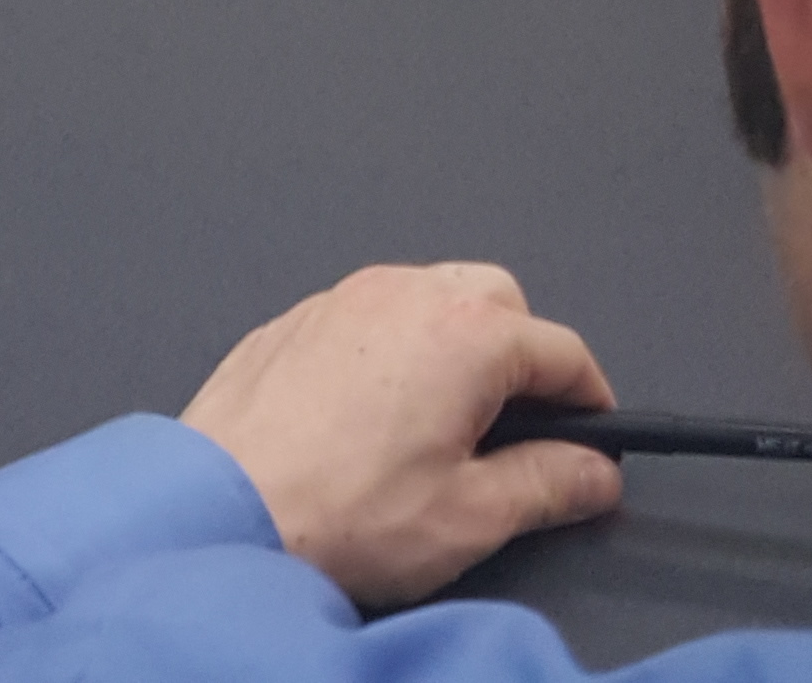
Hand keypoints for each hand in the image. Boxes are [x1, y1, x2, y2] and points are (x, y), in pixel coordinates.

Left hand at [180, 264, 622, 609]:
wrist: (217, 512)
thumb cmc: (336, 515)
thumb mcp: (472, 516)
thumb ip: (549, 485)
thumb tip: (592, 473)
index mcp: (465, 333)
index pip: (563, 351)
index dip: (590, 399)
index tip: (594, 438)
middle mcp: (404, 295)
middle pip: (499, 303)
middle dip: (522, 357)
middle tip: (520, 429)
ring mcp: (341, 300)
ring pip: (430, 297)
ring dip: (454, 345)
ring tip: (448, 424)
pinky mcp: (293, 322)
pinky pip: (368, 317)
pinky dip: (392, 351)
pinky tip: (378, 416)